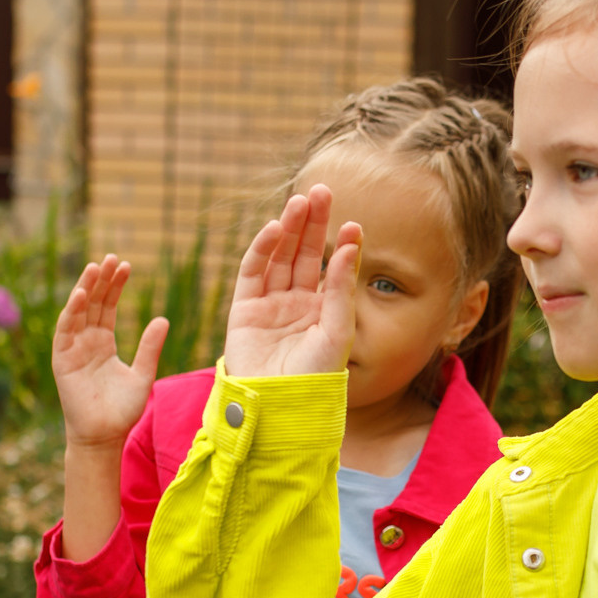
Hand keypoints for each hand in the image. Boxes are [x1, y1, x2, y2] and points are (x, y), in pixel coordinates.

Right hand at [52, 254, 168, 450]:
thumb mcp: (142, 374)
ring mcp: (72, 349)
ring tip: (96, 267)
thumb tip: (163, 319)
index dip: (116, 286)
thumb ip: (150, 347)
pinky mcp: (62, 359)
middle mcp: (86, 342)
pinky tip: (82, 294)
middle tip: (112, 257)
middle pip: (94, 304)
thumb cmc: (122, 410)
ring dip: (86, 288)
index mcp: (104, 343)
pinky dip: (72, 311)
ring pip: (78, 312)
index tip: (126, 266)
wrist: (104, 436)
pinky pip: (66, 330)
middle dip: (102, 280)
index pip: (109, 307)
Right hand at [224, 185, 363, 378]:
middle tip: (323, 191)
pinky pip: (253, 272)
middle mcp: (296, 303)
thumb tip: (350, 245)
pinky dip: (262, 249)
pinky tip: (276, 229)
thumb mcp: (337, 331)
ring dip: (290, 228)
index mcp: (323, 310)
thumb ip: (341, 288)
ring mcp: (270, 304)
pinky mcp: (244, 309)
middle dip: (313, 223)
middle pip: (305, 253)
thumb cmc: (316, 377)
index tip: (353, 224)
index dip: (340, 244)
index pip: (332, 267)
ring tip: (302, 201)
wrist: (281, 406)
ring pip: (280, 257)